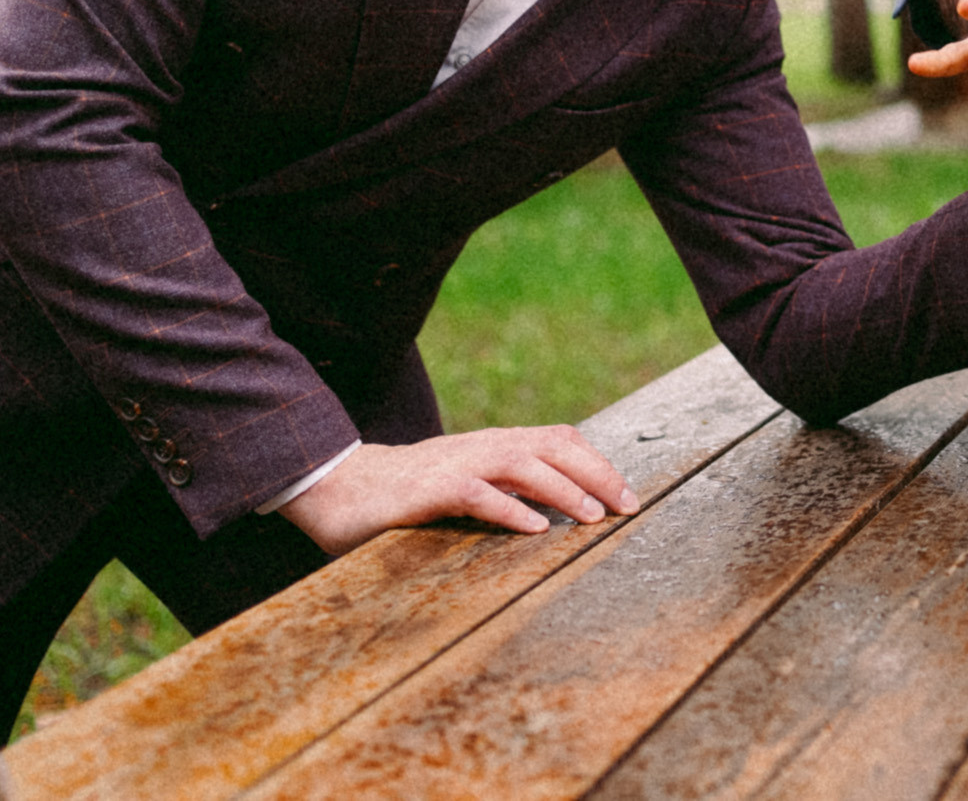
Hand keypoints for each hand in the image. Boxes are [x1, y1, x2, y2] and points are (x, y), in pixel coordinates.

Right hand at [279, 425, 639, 556]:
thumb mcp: (467, 486)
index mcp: (494, 444)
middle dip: (596, 474)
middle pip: (552, 446)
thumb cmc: (410, 495)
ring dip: (563, 489)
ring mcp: (455, 464)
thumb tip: (558, 509)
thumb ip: (507, 489)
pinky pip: (476, 494)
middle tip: (628, 506)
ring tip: (593, 517)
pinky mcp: (427, 490)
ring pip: (522, 464)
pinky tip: (535, 529)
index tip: (627, 496)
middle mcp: (481, 446)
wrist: (339, 488)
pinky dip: (509, 509)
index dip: (598, 464)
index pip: (559, 439)